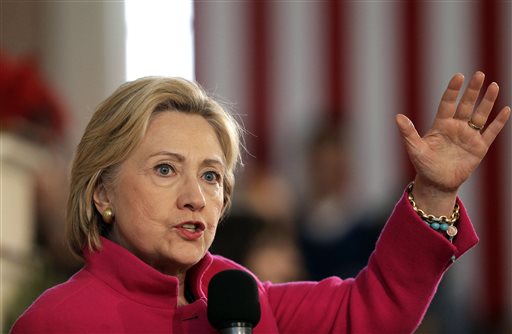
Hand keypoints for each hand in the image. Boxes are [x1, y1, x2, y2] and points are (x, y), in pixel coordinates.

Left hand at [395, 71, 509, 214]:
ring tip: (494, 86)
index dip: (453, 90)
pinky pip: (490, 132)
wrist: (437, 183)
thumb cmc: (424, 165)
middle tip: (479, 74)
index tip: (458, 76)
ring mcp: (469, 136)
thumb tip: (397, 117)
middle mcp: (456, 127)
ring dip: (487, 101)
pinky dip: (498, 122)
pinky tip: (506, 110)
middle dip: (473, 90)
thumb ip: (408, 132)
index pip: (447, 103)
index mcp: (441, 124)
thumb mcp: (415, 149)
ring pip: (480, 115)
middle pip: (466, 105)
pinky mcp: (479, 147)